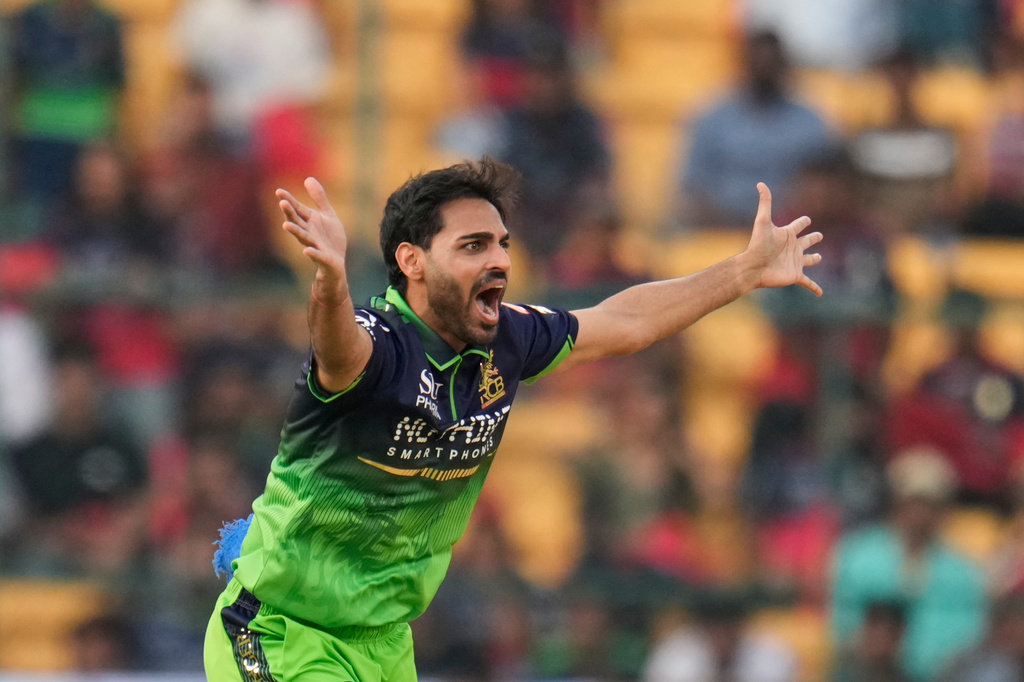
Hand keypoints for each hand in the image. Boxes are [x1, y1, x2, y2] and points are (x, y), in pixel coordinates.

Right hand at [277, 178, 347, 292]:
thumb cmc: (330, 239)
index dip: (289, 200)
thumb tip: (308, 178)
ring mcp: (315, 245)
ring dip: (295, 231)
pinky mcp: (323, 257)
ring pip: (303, 237)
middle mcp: (309, 232)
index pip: (297, 209)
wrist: (337, 263)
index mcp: (310, 221)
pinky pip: (317, 255)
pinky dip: (312, 253)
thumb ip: (319, 198)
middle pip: (297, 221)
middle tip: (282, 203)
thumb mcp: (327, 215)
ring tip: (285, 225)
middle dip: (290, 213)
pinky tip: (306, 251)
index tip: (279, 191)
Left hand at [743, 183, 822, 295]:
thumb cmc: (758, 245)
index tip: (807, 219)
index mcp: (787, 235)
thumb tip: (760, 183)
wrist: (753, 267)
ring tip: (818, 257)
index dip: (803, 221)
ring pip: (808, 260)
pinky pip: (808, 282)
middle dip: (812, 238)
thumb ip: (765, 203)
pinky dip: (814, 287)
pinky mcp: (795, 275)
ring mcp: (795, 262)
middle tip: (818, 235)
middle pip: (806, 241)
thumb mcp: (763, 221)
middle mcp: (792, 247)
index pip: (798, 225)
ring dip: (813, 259)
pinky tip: (820, 293)